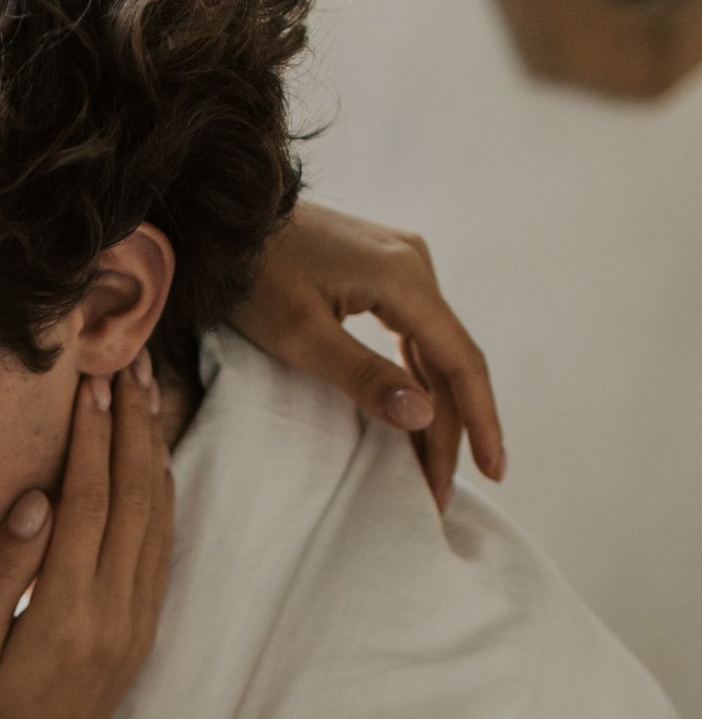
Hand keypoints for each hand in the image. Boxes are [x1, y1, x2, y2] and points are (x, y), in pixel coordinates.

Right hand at [0, 356, 172, 718]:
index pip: (87, 503)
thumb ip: (2, 572)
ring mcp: (138, 616)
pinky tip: (153, 459)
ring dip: (154, 450)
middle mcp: (114, 608)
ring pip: (158, 515)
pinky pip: (163, 544)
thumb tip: (36, 500)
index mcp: (66, 610)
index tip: (88, 384)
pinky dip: (161, 492)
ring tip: (147, 394)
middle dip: (132, 427)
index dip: (90, 439)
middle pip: (134, 496)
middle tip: (128, 366)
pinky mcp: (145, 623)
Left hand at [234, 200, 505, 508]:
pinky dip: (417, 380)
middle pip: (449, 361)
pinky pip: (413, 334)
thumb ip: (363, 376)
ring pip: (433, 350)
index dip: (479, 420)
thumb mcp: (301, 336)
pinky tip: (417, 417)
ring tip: (430, 470)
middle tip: (440, 495)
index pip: (459, 361)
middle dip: (450, 429)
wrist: (226, 223)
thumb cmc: (254, 277)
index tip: (492, 471)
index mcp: (405, 277)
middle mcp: (415, 265)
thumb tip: (424, 416)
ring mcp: (401, 265)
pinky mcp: (382, 271)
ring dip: (435, 409)